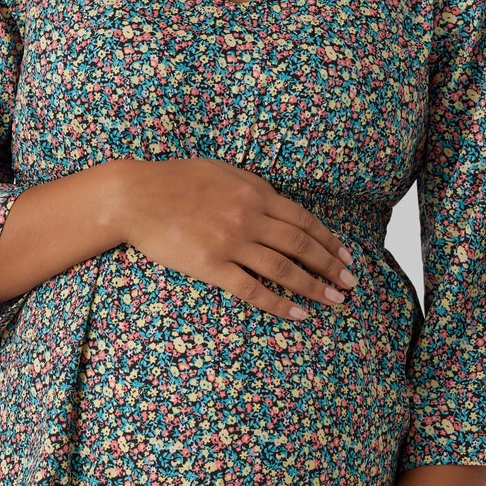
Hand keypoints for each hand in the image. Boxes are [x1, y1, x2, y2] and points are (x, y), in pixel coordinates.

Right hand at [106, 156, 357, 321]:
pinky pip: (252, 289)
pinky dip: (278, 303)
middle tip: (351, 283)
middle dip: (330, 266)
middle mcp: (248, 217)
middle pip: (301, 245)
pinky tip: (297, 313)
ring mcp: (230, 243)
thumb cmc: (175, 180)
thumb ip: (252, 187)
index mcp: (254, 192)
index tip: (346, 256)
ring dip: (313, 286)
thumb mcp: (222, 172)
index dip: (328, 240)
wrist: (134, 196)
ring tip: (334, 301)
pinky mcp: (210, 266)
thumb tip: (278, 203)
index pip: (303, 220)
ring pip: (283, 268)